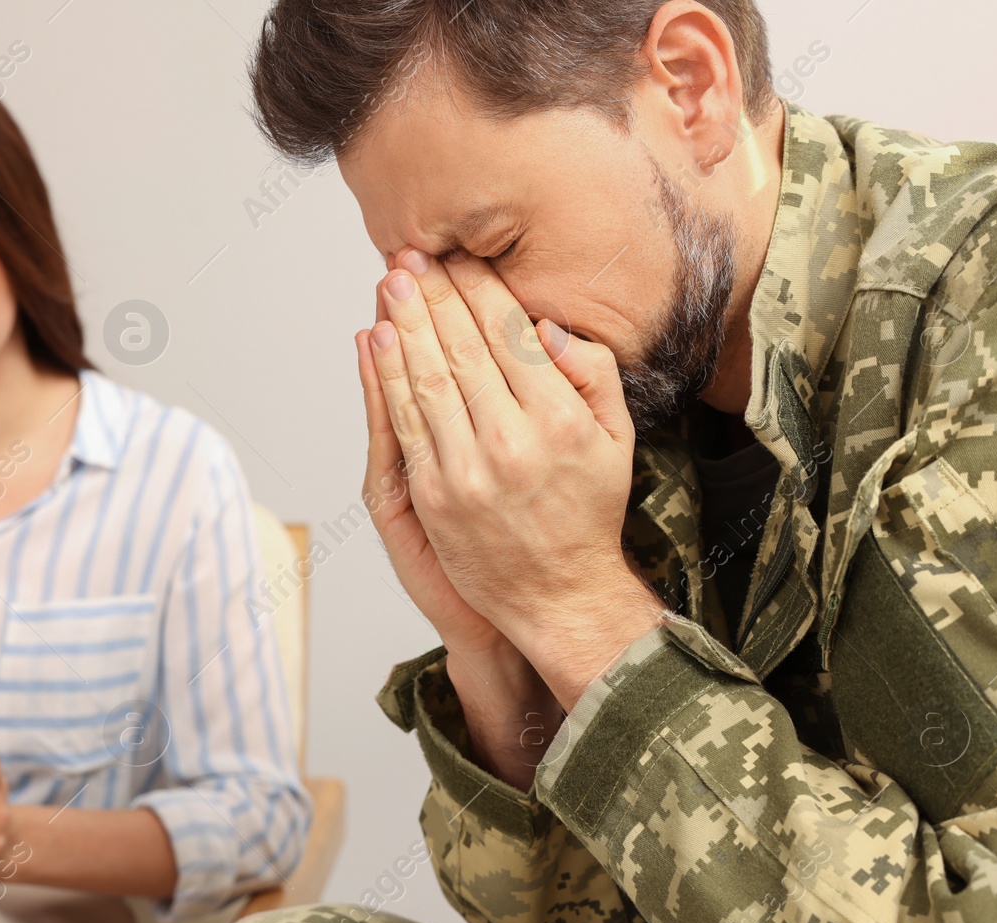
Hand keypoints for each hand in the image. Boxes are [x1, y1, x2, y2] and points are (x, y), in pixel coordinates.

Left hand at [369, 247, 663, 708]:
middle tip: (412, 252)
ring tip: (392, 279)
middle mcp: (513, 441)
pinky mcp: (435, 497)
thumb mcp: (618, 439)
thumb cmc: (589, 511)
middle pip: (463, 347)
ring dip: (405, 324)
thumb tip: (546, 326)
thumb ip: (593, 375)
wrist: (561, 596)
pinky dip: (386, 377)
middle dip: (434, 294)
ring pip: (427, 378)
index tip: (460, 257)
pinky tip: (377, 340)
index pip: (509, 334)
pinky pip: (406, 423)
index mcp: (560, 419)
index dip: (480, 289)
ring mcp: (468, 471)